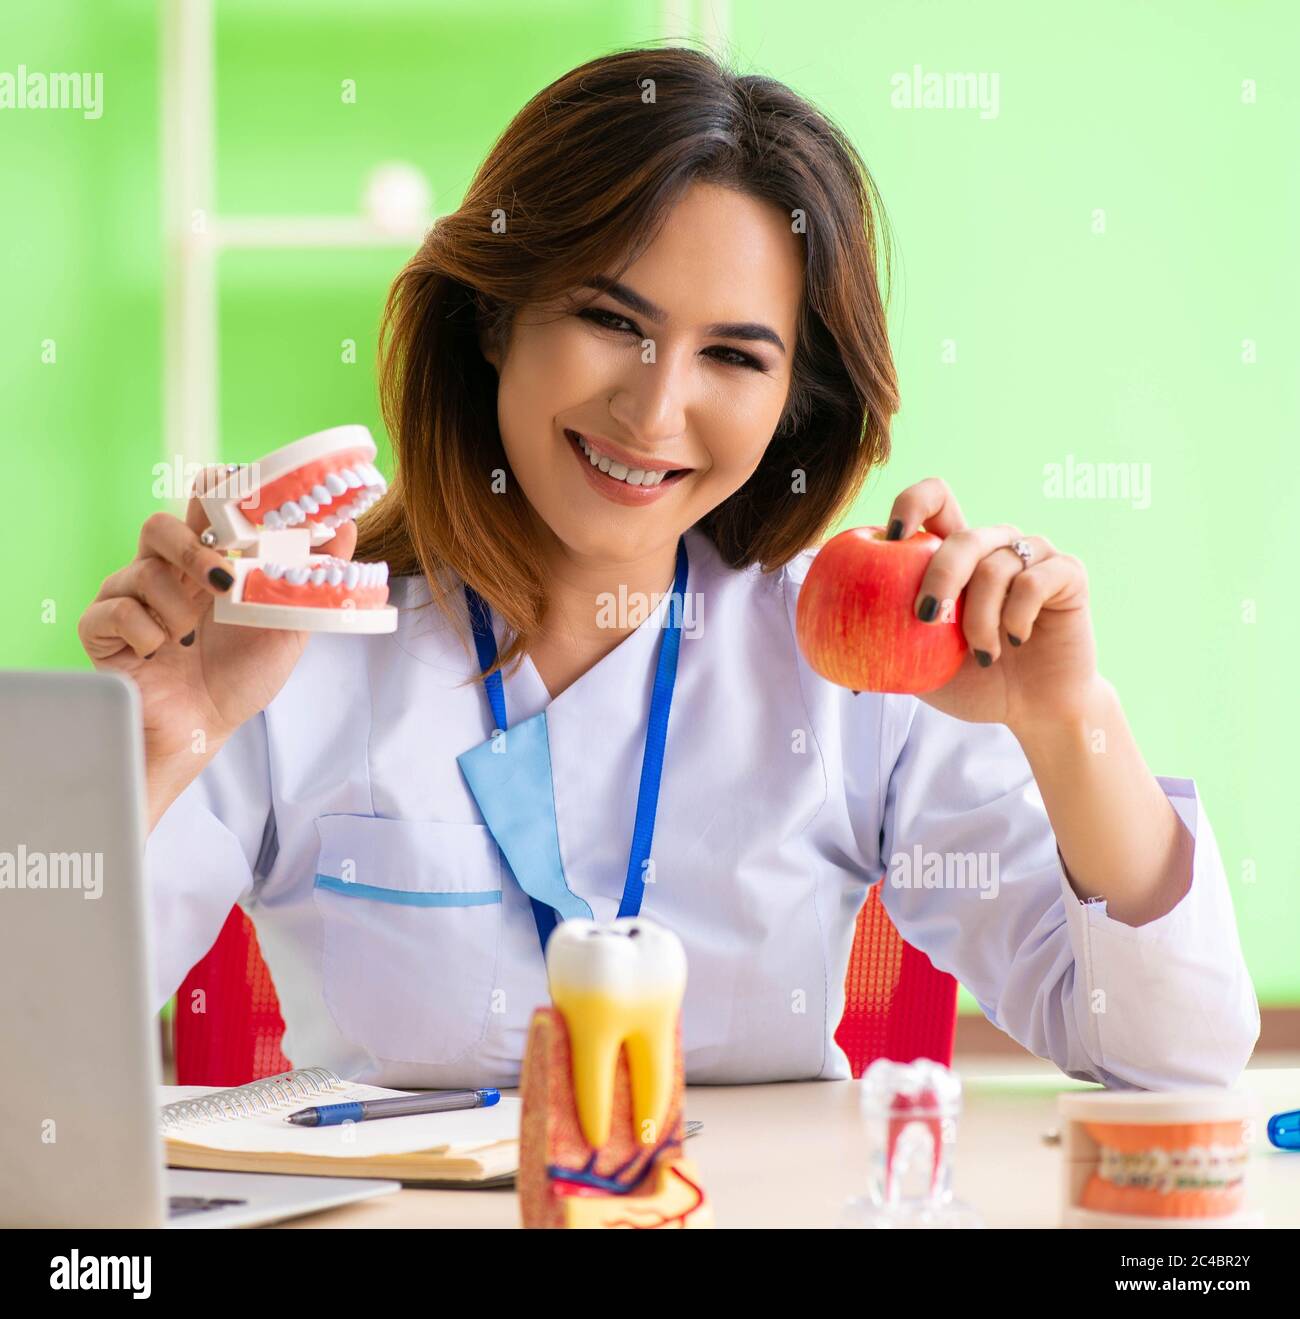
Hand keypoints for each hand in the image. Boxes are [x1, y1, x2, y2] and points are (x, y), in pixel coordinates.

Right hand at [77, 467, 357, 821]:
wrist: (203, 729)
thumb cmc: (239, 676)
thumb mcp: (288, 625)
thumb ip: (310, 578)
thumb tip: (347, 528)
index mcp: (205, 562)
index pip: (201, 504)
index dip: (217, 493)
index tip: (245, 506)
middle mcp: (163, 572)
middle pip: (159, 525)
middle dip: (193, 548)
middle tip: (222, 582)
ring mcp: (128, 597)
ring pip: (141, 572)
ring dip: (178, 609)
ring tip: (190, 638)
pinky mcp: (101, 629)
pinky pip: (116, 611)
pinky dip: (148, 634)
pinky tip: (160, 654)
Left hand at [884, 476, 1101, 732]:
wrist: (1033, 709)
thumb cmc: (972, 683)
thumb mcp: (916, 665)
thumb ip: (880, 642)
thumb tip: (818, 640)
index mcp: (957, 552)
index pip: (935, 499)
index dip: (912, 503)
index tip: (891, 535)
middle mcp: (995, 544)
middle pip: (961, 534)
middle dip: (939, 576)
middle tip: (926, 618)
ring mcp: (1033, 554)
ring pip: (996, 564)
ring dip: (980, 618)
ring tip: (982, 655)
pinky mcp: (1068, 573)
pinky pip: (1033, 581)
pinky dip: (1016, 617)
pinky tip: (1014, 642)